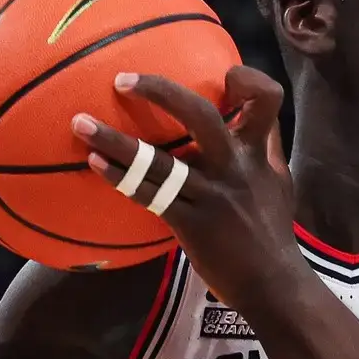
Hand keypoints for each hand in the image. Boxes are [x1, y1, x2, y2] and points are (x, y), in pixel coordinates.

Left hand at [71, 65, 303, 310]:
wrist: (273, 284)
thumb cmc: (272, 230)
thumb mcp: (278, 181)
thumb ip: (266, 146)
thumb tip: (254, 113)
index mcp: (258, 153)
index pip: (266, 100)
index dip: (246, 79)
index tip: (221, 74)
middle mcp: (235, 167)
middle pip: (201, 115)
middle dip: (160, 91)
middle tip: (122, 79)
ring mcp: (212, 195)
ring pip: (159, 161)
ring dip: (115, 141)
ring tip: (80, 123)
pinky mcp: (192, 224)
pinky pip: (149, 195)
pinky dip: (120, 177)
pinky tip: (95, 164)